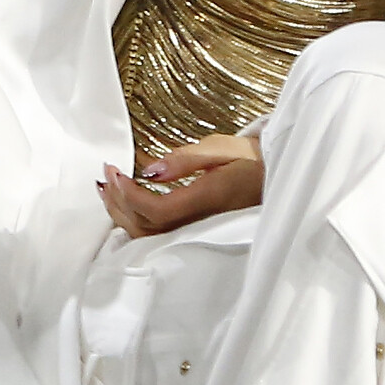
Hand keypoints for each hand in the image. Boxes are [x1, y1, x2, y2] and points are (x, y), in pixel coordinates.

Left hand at [99, 134, 263, 238]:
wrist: (278, 175)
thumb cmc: (252, 158)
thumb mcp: (221, 149)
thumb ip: (184, 160)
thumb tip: (149, 171)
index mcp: (209, 198)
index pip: (158, 210)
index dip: (130, 195)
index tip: (113, 172)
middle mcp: (201, 221)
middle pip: (147, 226)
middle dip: (118, 201)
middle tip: (106, 172)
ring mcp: (198, 230)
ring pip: (149, 235)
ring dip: (121, 213)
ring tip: (106, 188)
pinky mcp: (194, 230)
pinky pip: (157, 234)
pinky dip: (133, 219)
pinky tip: (123, 204)